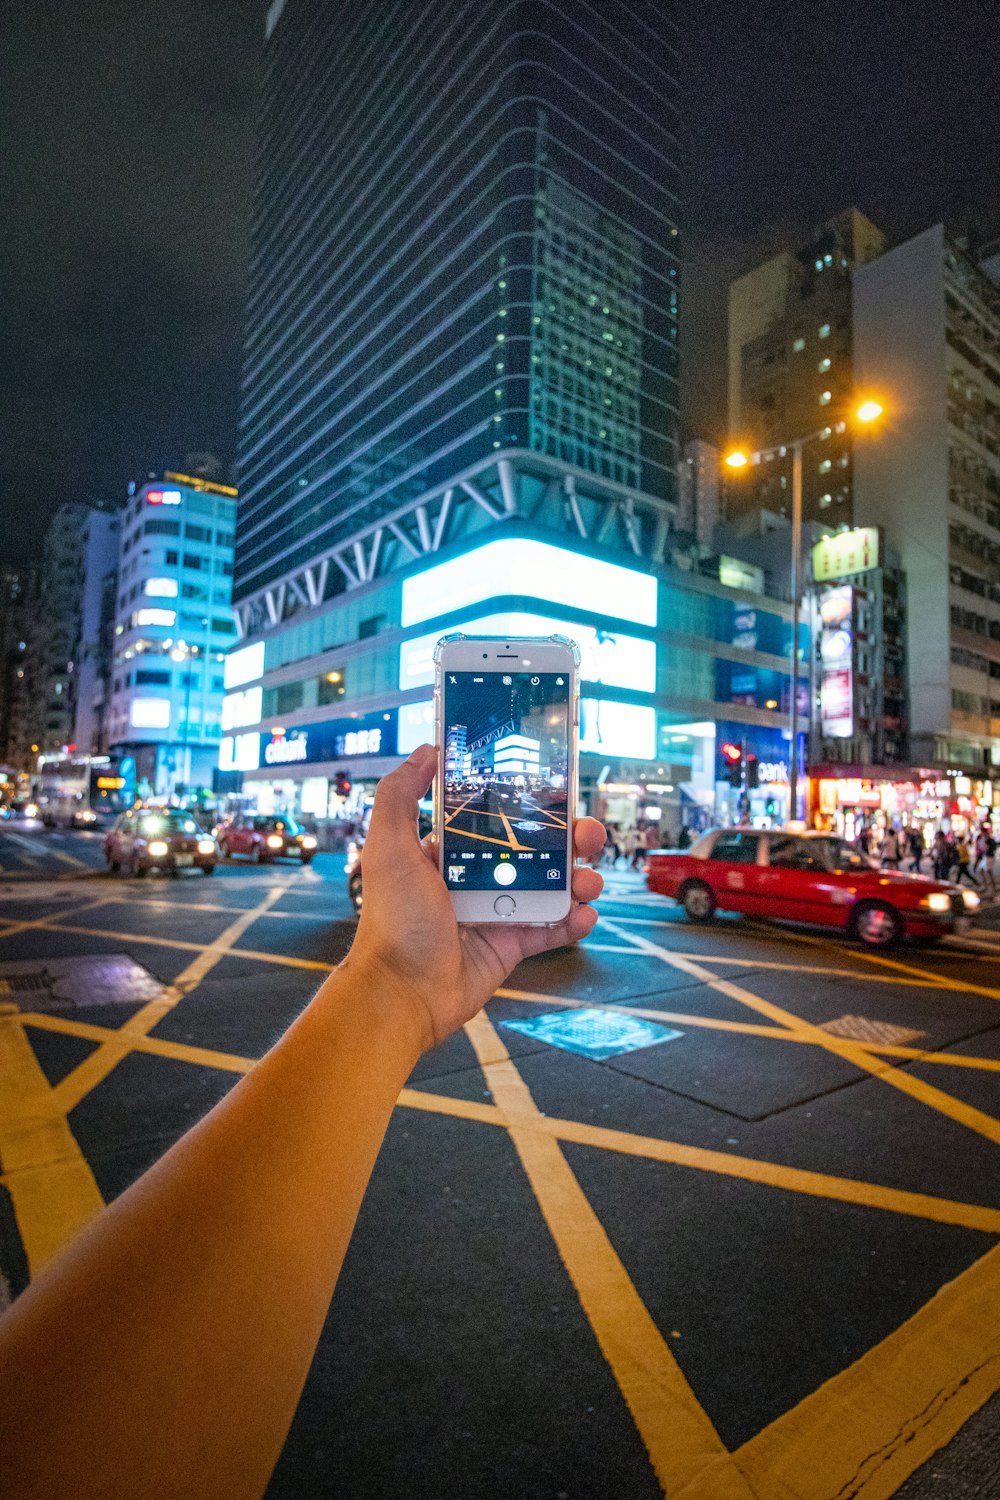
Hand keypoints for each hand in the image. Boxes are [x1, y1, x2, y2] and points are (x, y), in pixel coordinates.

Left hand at [350, 744, 604, 1050]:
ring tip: (589, 882)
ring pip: (550, 887)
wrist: (404, 992)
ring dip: (578, 880)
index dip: (527, 806)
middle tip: (587, 837)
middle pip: (532, 851)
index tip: (555, 793)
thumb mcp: (389, 847)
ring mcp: (496, 913)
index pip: (496, 819)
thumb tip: (425, 751)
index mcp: (449, 854)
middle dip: (567, 841)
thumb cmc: (394, 920)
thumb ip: (400, 795)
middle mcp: (474, 879)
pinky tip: (585, 915)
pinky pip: (550, 929)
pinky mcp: (510, 946)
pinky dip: (573, 922)